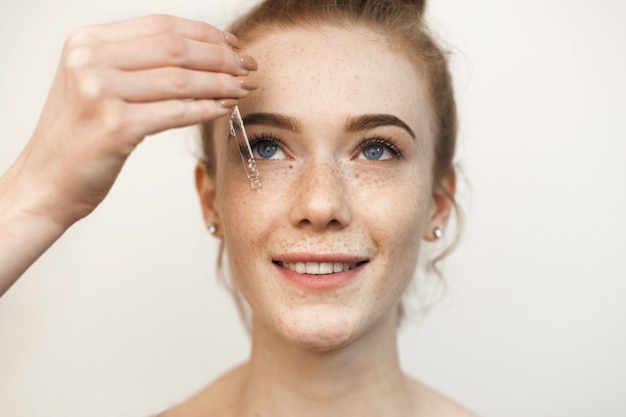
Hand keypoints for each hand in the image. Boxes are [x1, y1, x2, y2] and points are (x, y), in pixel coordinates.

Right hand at [4, 14, 256, 227]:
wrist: (45, 182)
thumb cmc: (79, 137)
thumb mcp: (97, 85)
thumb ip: (135, 63)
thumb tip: (200, 54)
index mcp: (88, 41)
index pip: (161, 26)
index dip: (205, 34)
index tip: (233, 45)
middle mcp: (90, 59)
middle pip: (175, 48)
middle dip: (221, 58)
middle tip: (249, 68)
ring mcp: (100, 91)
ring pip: (180, 80)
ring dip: (220, 84)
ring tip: (243, 89)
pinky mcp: (114, 126)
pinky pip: (175, 112)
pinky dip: (205, 109)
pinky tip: (223, 108)